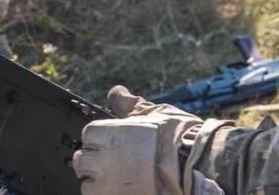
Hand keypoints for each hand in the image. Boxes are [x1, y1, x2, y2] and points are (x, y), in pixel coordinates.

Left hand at [72, 86, 224, 194]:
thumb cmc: (178, 139)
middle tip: (109, 161)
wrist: (196, 167)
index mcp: (112, 134)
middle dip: (92, 160)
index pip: (88, 134)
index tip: (109, 141)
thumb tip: (116, 92)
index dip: (99, 137)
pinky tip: (121, 190)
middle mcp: (106, 159)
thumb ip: (129, 105)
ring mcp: (110, 183)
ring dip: (96, 181)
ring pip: (88, 184)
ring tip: (115, 178)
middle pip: (82, 159)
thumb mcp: (153, 113)